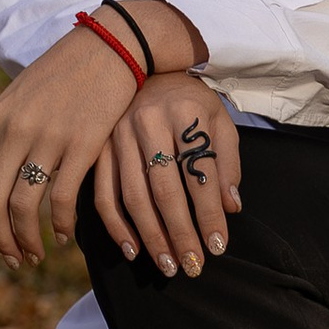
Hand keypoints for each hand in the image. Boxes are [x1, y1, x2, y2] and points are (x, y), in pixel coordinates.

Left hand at [0, 28, 136, 265]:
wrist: (109, 45)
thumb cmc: (64, 74)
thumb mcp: (19, 97)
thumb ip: (1, 133)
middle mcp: (15, 130)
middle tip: (10, 259)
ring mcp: (48, 137)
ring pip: (23, 207)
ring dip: (26, 241)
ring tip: (34, 256)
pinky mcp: (83, 144)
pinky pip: (62, 199)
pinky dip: (61, 227)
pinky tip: (65, 237)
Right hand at [91, 71, 242, 277]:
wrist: (144, 63)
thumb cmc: (190, 98)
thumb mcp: (218, 118)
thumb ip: (227, 161)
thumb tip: (230, 207)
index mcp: (185, 112)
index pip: (200, 173)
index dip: (209, 213)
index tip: (218, 246)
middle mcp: (148, 122)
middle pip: (164, 190)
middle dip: (180, 233)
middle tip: (192, 266)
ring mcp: (117, 135)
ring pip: (132, 197)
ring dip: (150, 237)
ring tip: (168, 265)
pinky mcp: (97, 147)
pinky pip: (102, 194)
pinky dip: (116, 226)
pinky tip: (132, 249)